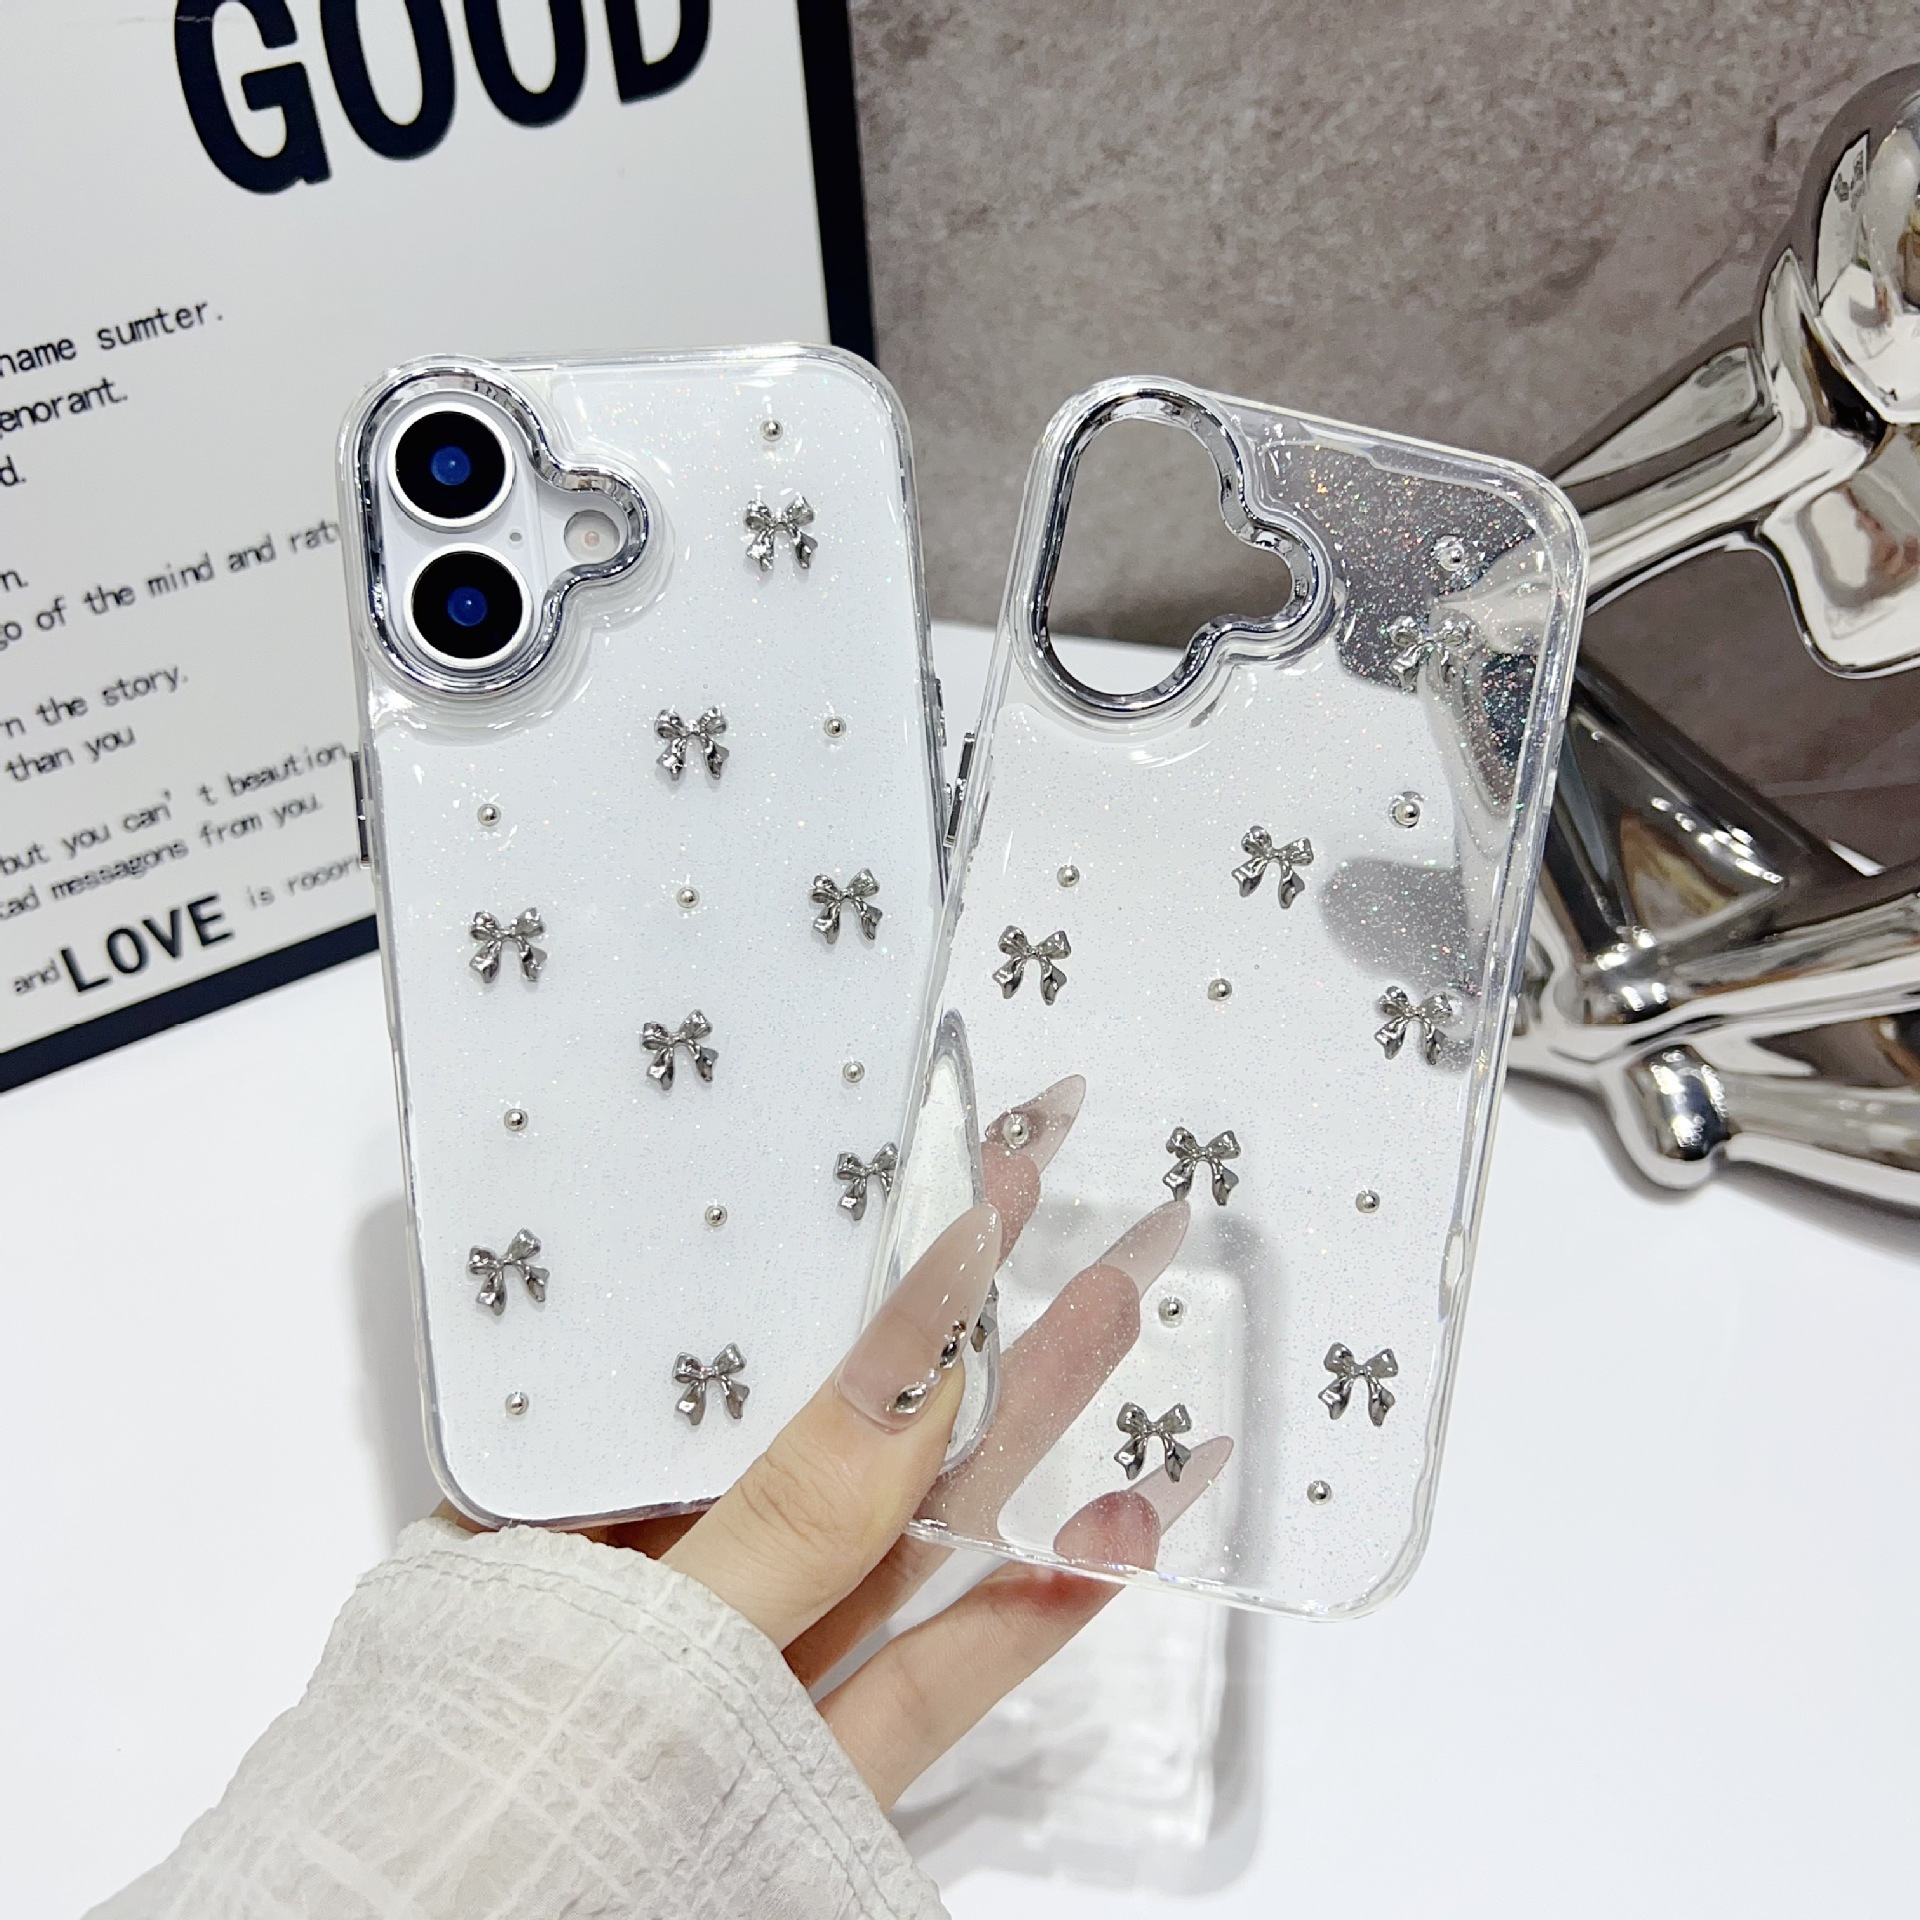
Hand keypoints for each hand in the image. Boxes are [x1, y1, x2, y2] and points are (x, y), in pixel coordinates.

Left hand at [609, 1074, 1229, 1810]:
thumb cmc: (490, 1805)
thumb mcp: (639, 1635)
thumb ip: (788, 1512)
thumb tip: (917, 1354)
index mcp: (572, 1508)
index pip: (721, 1351)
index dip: (849, 1258)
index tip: (946, 1165)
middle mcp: (668, 1575)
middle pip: (843, 1430)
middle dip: (968, 1321)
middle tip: (1072, 1198)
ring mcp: (751, 1675)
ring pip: (909, 1539)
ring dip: (1025, 1437)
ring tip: (1124, 1313)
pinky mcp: (812, 1774)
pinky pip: (931, 1681)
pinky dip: (1027, 1613)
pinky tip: (1123, 1530)